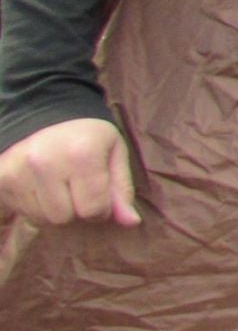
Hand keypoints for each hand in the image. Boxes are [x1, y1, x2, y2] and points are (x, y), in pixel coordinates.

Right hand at [0, 118, 140, 226]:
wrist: (44, 108)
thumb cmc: (86, 133)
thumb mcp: (114, 152)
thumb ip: (122, 189)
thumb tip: (131, 222)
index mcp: (81, 155)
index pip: (92, 210)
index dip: (101, 208)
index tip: (99, 193)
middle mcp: (44, 163)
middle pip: (63, 218)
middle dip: (76, 210)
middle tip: (77, 188)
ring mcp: (17, 171)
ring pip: (40, 219)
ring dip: (54, 210)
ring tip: (59, 185)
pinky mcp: (0, 179)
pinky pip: (21, 212)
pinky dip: (34, 206)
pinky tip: (40, 185)